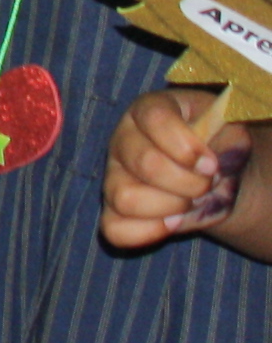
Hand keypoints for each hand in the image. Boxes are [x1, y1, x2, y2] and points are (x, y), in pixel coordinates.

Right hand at [103, 87, 250, 248]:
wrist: (217, 177)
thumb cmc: (219, 147)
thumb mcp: (230, 130)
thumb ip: (227, 133)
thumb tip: (212, 159)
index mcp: (149, 110)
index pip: (155, 118)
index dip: (186, 146)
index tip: (212, 165)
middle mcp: (123, 139)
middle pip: (145, 162)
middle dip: (188, 182)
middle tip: (207, 184)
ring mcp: (113, 175)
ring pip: (125, 198)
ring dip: (169, 207)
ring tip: (188, 203)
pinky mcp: (113, 209)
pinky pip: (115, 228)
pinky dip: (146, 232)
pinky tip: (172, 223)